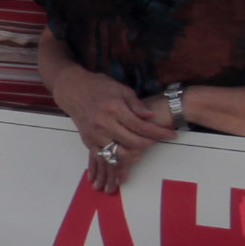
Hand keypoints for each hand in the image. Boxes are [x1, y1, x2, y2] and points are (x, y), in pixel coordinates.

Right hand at [50, 71, 177, 182]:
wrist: (72, 90)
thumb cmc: (99, 87)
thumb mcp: (121, 89)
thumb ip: (136, 105)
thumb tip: (151, 116)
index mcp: (114, 108)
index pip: (142, 126)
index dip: (159, 132)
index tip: (172, 135)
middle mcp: (104, 123)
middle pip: (134, 142)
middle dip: (150, 143)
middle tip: (158, 140)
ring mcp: (95, 134)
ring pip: (120, 153)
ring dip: (136, 153)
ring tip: (143, 147)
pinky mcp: (88, 141)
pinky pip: (106, 156)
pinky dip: (119, 158)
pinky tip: (129, 153)